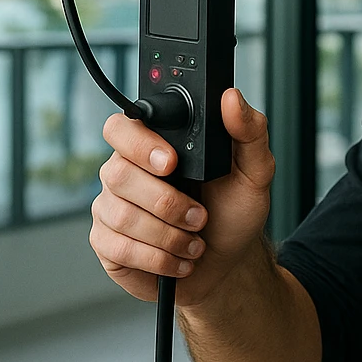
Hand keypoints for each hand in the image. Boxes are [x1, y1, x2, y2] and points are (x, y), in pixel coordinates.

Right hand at [90, 87, 275, 306]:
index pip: (122, 127)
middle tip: (199, 215)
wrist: (228, 263)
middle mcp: (125, 171)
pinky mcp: (107, 243)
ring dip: (168, 235)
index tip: (171, 163)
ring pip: (121, 215)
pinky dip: (158, 258)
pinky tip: (179, 259)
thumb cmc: (234, 212)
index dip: (140, 144)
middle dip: (166, 202)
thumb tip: (232, 98)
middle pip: (117, 173)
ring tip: (194, 241)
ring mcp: (111, 207)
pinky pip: (118, 248)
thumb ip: (249, 132)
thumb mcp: (254, 172)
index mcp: (154, 145)